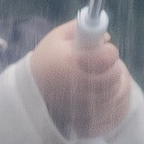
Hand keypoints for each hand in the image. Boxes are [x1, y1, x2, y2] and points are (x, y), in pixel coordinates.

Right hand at [30, 21, 132, 138]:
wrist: (30, 90)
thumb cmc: (45, 60)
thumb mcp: (57, 37)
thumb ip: (80, 29)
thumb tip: (106, 37)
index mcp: (74, 62)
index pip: (107, 57)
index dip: (109, 51)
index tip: (104, 49)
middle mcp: (80, 84)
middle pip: (113, 76)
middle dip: (112, 68)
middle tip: (103, 64)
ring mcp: (83, 102)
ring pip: (112, 92)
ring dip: (110, 83)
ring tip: (96, 77)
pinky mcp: (84, 115)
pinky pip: (106, 106)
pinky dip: (104, 98)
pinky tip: (93, 91)